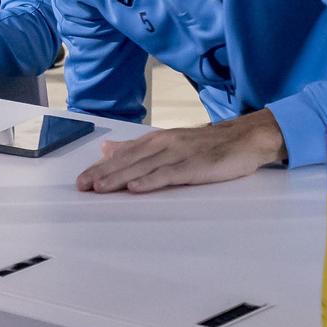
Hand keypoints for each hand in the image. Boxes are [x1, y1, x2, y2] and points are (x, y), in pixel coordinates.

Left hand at [76, 110, 285, 193]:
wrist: (246, 138)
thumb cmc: (207, 144)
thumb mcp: (169, 142)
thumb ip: (138, 147)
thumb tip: (107, 149)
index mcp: (157, 139)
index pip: (123, 154)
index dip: (101, 168)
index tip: (81, 180)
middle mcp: (165, 143)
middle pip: (129, 160)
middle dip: (104, 174)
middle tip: (82, 187)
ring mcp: (180, 154)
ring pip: (144, 167)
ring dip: (121, 177)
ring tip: (100, 188)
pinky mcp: (195, 166)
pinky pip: (170, 174)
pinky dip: (152, 180)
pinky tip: (136, 188)